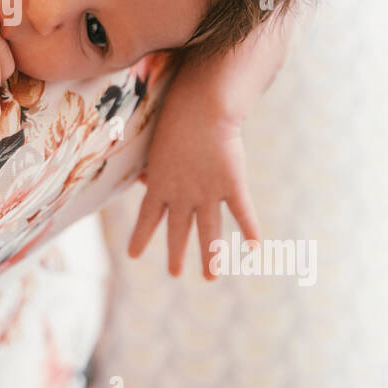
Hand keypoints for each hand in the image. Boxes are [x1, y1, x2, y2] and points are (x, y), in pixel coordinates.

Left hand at [126, 82, 260, 278]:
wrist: (201, 109)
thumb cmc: (174, 119)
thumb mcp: (155, 146)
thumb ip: (151, 168)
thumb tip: (143, 181)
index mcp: (158, 185)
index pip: (147, 218)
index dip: (140, 237)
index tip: (133, 255)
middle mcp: (181, 195)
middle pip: (178, 231)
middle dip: (176, 254)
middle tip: (175, 273)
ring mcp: (207, 193)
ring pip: (209, 232)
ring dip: (210, 257)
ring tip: (210, 277)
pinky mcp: (232, 185)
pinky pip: (243, 213)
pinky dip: (250, 230)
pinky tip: (254, 248)